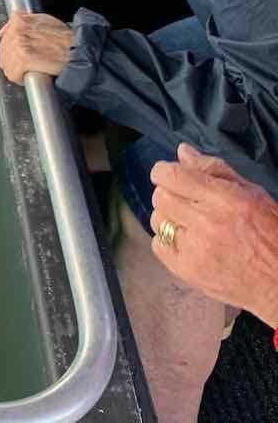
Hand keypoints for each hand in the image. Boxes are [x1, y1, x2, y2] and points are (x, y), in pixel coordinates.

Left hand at [0, 11, 73, 83]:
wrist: (78, 52)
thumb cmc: (66, 39)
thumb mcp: (45, 21)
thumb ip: (24, 21)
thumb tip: (5, 30)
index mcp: (21, 21)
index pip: (4, 36)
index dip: (11, 47)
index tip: (19, 53)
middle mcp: (19, 31)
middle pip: (3, 51)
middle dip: (12, 60)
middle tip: (25, 64)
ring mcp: (20, 45)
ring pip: (6, 63)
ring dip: (15, 70)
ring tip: (27, 71)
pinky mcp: (24, 59)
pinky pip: (12, 73)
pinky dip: (18, 77)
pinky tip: (27, 76)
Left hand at [149, 144, 277, 326]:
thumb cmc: (271, 234)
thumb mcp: (252, 193)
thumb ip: (215, 170)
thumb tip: (183, 151)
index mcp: (225, 200)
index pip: (173, 176)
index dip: (163, 171)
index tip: (168, 173)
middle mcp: (207, 223)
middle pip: (160, 197)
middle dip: (168, 192)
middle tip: (185, 199)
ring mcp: (194, 249)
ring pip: (157, 220)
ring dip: (168, 216)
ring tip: (190, 221)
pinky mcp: (187, 271)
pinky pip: (158, 245)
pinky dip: (167, 240)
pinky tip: (187, 241)